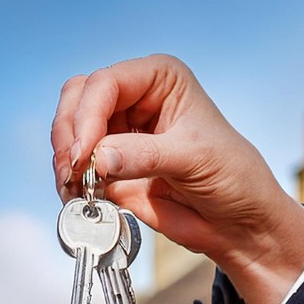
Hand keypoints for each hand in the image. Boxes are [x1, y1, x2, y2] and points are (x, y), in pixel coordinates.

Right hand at [51, 54, 303, 303]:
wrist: (239, 224)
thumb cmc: (233, 178)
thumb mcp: (193, 158)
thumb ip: (143, 155)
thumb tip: (97, 157)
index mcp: (160, 79)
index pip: (106, 83)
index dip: (88, 116)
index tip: (84, 153)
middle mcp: (136, 98)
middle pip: (77, 100)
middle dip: (70, 135)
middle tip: (73, 170)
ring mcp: (120, 132)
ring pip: (70, 132)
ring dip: (64, 160)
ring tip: (75, 188)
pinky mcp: (111, 165)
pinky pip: (76, 167)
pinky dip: (70, 182)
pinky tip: (79, 198)